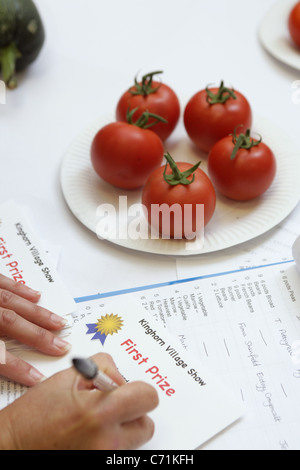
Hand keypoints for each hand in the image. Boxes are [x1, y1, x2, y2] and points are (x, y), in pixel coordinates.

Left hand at [0, 274, 69, 385]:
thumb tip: (2, 364)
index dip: (19, 368)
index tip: (37, 378)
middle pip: (11, 323)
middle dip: (39, 336)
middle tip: (61, 348)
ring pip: (12, 302)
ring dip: (38, 314)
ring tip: (59, 324)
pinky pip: (3, 283)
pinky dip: (22, 290)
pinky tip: (36, 296)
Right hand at [0, 353, 158, 449]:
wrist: (14, 446)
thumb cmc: (35, 414)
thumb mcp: (69, 377)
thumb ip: (104, 369)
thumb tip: (121, 378)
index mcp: (101, 412)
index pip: (147, 397)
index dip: (137, 389)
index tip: (125, 389)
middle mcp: (107, 442)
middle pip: (145, 424)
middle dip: (132, 412)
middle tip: (111, 407)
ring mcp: (105, 460)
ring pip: (133, 442)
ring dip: (122, 430)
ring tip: (97, 423)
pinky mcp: (101, 468)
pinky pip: (118, 454)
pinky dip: (110, 444)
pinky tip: (90, 437)